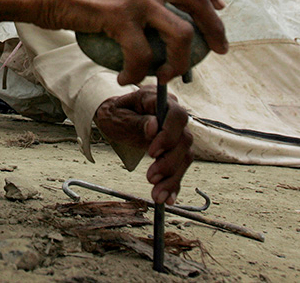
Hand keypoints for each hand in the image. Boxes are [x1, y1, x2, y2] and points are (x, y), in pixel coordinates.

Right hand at [0, 0, 227, 85]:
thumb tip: (151, 3)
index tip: (216, 12)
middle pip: (199, 0)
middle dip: (215, 28)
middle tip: (218, 49)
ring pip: (182, 33)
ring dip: (181, 61)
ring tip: (168, 75)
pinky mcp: (120, 14)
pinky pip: (143, 55)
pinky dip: (139, 72)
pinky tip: (127, 79)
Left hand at [94, 86, 192, 204]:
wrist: (114, 117)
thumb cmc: (115, 112)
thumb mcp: (117, 115)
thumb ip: (136, 121)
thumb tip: (154, 126)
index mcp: (158, 101)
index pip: (176, 116)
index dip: (169, 135)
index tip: (152, 152)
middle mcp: (171, 116)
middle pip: (184, 139)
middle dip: (170, 162)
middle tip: (151, 177)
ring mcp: (175, 132)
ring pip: (185, 156)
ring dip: (172, 177)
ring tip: (157, 194)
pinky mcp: (173, 149)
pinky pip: (180, 167)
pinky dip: (174, 184)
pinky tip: (167, 198)